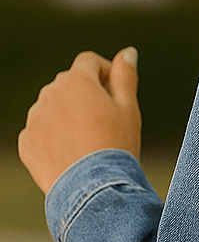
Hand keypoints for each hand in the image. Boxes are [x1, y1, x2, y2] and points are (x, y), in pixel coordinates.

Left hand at [17, 48, 141, 194]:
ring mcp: (35, 118)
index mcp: (76, 81)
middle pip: (69, 84)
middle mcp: (50, 94)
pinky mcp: (26, 141)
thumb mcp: (129, 108)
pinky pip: (41, 131)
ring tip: (88, 142)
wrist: (92, 189)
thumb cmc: (115, 146)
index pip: (89, 61)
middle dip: (86, 95)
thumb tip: (128, 52)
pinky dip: (54, 137)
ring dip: (68, 116)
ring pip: (54, 108)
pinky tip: (72, 154)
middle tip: (105, 122)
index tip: (115, 93)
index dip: (105, 73)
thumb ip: (126, 75)